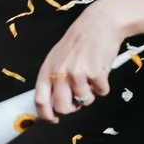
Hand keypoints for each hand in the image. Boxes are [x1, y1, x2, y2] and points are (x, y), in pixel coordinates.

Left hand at [33, 0, 130, 120]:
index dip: (45, 115)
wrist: (99, 24)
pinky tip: (101, 72)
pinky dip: (104, 86)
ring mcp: (78, 73)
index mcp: (46, 70)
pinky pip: (102, 92)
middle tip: (78, 101)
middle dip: (72, 109)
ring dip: (90, 95)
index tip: (53, 120)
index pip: (40, 100)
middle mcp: (59, 73)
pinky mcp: (96, 73)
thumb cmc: (78, 43)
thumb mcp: (57, 58)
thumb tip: (55, 103)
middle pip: (62, 107)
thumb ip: (54, 78)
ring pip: (84, 101)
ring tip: (91, 79)